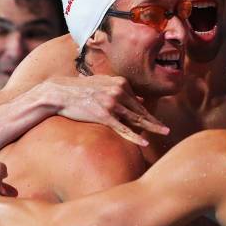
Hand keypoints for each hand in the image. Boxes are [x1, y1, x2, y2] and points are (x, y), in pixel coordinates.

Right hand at [40, 75, 169, 145]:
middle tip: (166, 129)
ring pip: (136, 119)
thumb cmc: (79, 88)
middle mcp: (119, 91)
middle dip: (154, 121)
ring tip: (164, 133)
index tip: (155, 121)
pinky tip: (145, 143)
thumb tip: (135, 97)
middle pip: (141, 110)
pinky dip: (135, 137)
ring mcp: (112, 103)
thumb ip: (119, 87)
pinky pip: (123, 128)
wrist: (59, 92)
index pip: (138, 101)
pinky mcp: (104, 115)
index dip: (147, 113)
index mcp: (120, 83)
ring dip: (152, 127)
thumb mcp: (102, 82)